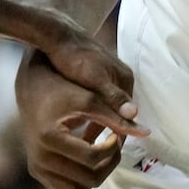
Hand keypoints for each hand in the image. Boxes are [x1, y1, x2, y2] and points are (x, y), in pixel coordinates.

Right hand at [16, 50, 142, 188]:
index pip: (93, 157)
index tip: (117, 133)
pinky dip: (81, 180)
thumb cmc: (62, 90)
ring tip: (100, 152)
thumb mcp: (90, 100)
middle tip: (114, 144)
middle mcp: (39, 158)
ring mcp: (37, 168)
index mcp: (49, 137)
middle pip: (89, 180)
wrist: (31, 90)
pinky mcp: (37, 172)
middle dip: (109, 164)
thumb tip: (146, 133)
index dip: (113, 147)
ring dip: (96, 175)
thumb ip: (116, 117)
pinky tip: (87, 157)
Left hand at [38, 19, 150, 142]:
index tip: (104, 153)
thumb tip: (133, 114)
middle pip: (118, 114)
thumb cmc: (72, 57)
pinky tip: (74, 125)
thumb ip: (112, 97)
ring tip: (82, 142)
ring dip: (96, 124)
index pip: (127, 115)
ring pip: (105, 109)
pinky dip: (89, 115)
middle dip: (107, 132)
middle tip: (92, 153)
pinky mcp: (95, 76)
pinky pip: (96, 102)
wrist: (55, 35)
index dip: (117, 135)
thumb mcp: (93, 78)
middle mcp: (119, 78)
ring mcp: (108, 76)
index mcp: (124, 79)